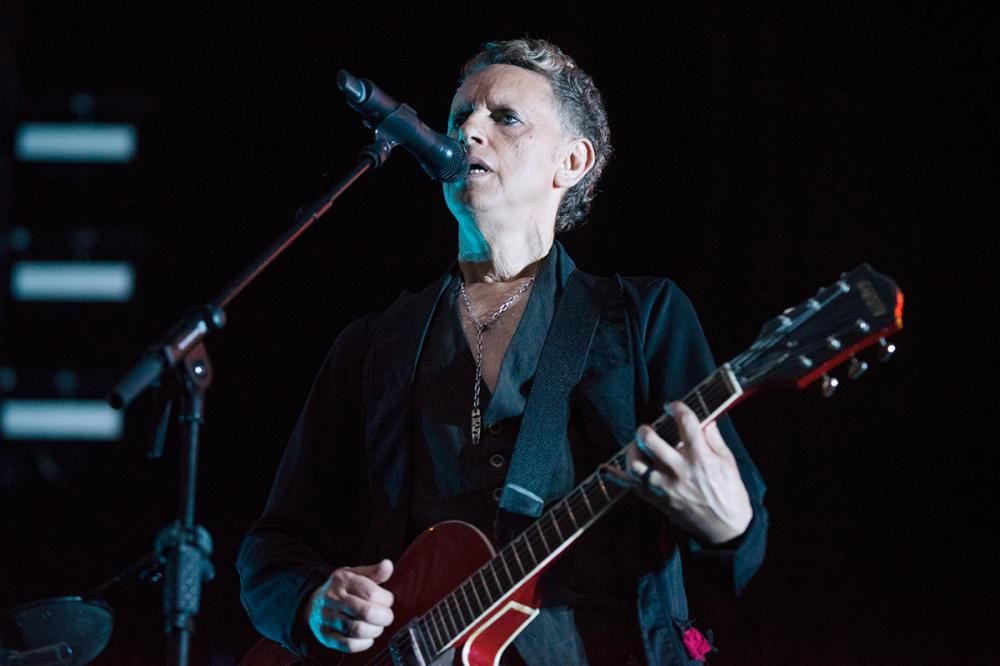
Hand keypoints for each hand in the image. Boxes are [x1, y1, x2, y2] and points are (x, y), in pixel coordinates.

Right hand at [303, 559, 394, 652]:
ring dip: (375, 630)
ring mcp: (328, 619)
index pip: (371, 592)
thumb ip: (374, 571)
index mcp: (343, 580)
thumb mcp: (355, 574)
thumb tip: (387, 565)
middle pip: (366, 612)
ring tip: (377, 626)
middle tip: (386, 616)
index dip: (386, 599)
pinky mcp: (327, 636)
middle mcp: (334, 599)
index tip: (387, 601)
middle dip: (384, 617)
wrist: (313, 604)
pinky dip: (364, 643)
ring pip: (358, 630)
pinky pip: (349, 645)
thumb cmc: (340, 589)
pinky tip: (367, 636)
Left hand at [621, 401, 752, 544]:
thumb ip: (714, 440)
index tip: (673, 407)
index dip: (677, 408)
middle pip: (650, 441)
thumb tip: (705, 421)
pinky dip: (615, 477)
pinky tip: (606, 468)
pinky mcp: (656, 499)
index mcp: (701, 458)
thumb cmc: (729, 494)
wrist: (725, 530)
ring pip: (635, 463)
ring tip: (638, 446)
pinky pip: (630, 486)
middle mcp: (679, 471)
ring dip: (632, 450)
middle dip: (646, 429)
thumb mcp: (728, 462)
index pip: (685, 423)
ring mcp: (664, 486)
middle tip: (649, 429)